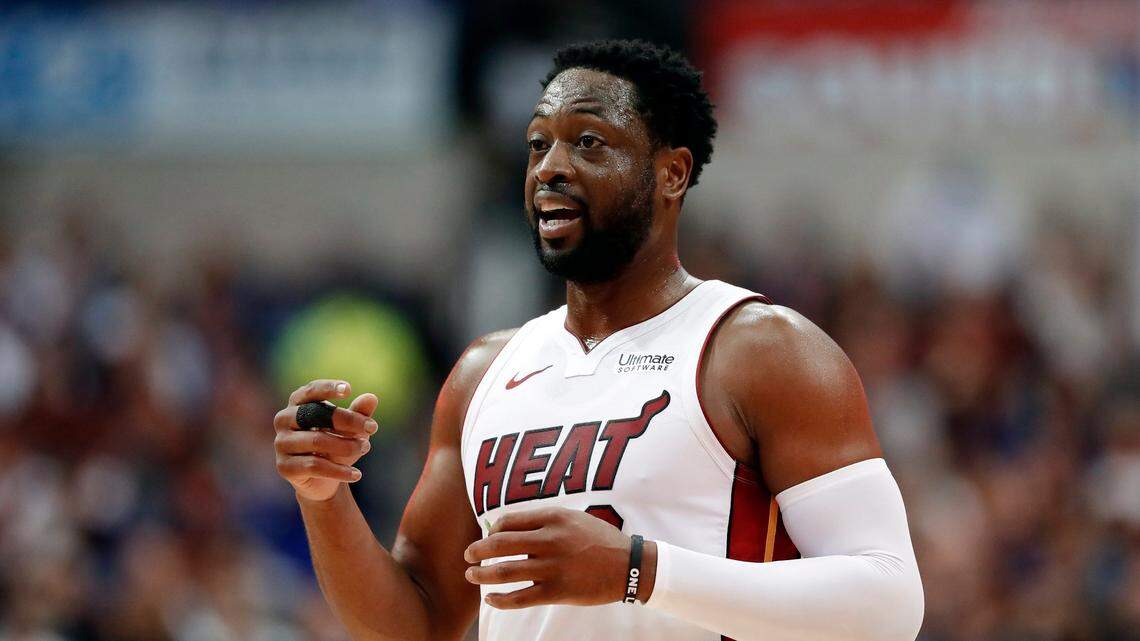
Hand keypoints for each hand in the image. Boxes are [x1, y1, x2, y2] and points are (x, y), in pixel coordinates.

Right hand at [273, 379, 378, 501]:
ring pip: (317, 440)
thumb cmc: (337, 445)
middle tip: (372, 427)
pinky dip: (339, 470)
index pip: (311, 391)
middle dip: (348, 420)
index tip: (348, 390)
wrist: (323, 481)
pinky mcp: (284, 467)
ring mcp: (281, 443)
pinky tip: (356, 474)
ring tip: (366, 447)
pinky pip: (314, 466)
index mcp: (298, 403)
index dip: (327, 388)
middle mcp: (284, 419)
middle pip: (315, 414)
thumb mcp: (351, 429)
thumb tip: (371, 398)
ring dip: (346, 445)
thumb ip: (359, 413)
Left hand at [462, 507, 655, 608]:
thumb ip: (543, 521)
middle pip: (501, 544)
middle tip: (468, 556)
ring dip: (482, 575)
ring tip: (471, 576)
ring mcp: (553, 567)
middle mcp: (550, 540)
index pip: (509, 521)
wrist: (628, 565)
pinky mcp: (557, 591)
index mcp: (553, 518)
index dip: (492, 530)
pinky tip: (491, 599)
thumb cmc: (598, 540)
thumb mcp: (572, 518)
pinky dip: (501, 600)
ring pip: (506, 571)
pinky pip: (520, 597)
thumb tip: (506, 529)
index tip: (488, 538)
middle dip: (478, 550)